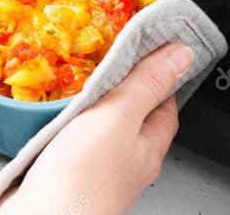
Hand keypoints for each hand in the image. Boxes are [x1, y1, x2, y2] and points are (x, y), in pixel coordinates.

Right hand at [0, 43, 193, 214]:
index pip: (166, 105)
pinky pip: (70, 142)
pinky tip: (47, 117)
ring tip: (73, 82)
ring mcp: (96, 171)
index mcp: (148, 148)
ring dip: (88, 107)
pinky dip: (63, 126)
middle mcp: (126, 163)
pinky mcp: (64, 175)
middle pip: (132, 118)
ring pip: (99, 130)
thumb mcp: (119, 117)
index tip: (150, 51)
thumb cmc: (82, 179)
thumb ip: (147, 84)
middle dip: (120, 90)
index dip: (160, 76)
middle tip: (105, 61)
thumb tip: (182, 55)